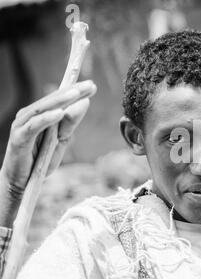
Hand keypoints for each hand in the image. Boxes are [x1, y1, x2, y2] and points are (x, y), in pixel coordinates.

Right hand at [0, 80, 96, 195]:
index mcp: (41, 115)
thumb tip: (85, 103)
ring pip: (43, 108)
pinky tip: (60, 113)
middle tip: (90, 85)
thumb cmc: (40, 159)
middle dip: (72, 91)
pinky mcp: (19, 138)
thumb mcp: (60, 140)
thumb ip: (71, 123)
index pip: (60, 99)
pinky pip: (34, 126)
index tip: (93, 86)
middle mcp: (30, 115)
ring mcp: (22, 125)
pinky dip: (47, 119)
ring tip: (77, 93)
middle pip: (53, 100)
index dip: (76, 91)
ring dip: (61, 100)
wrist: (21, 182)